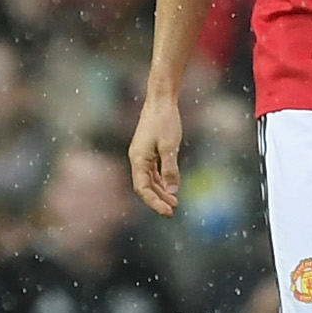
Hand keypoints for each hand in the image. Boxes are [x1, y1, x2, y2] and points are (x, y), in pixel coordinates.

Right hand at [127, 87, 184, 216]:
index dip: (154, 202)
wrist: (160, 100)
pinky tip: (170, 187)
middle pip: (144, 186)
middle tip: (172, 212)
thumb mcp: (170, 147)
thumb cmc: (164, 121)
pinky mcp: (148, 151)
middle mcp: (137, 159)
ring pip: (149, 180)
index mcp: (138, 159)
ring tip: (174, 202)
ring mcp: (142, 155)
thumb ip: (170, 169)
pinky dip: (161, 181)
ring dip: (160, 191)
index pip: (142, 188)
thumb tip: (173, 191)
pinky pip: (153, 171)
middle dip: (157, 200)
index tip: (168, 211)